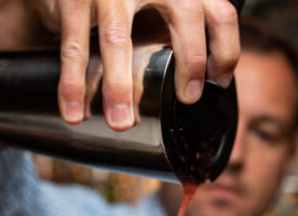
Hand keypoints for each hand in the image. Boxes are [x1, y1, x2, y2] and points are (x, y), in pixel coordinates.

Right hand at [30, 0, 240, 129]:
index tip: (217, 82)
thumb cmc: (122, 1)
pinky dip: (73, 83)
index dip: (224, 51)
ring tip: (119, 122)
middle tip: (186, 98)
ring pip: (118, 38)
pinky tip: (73, 110)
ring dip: (119, 86)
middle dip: (189, 63)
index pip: (219, 13)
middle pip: (185, 15)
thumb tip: (192, 90)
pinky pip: (75, 46)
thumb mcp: (158, 8)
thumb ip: (178, 33)